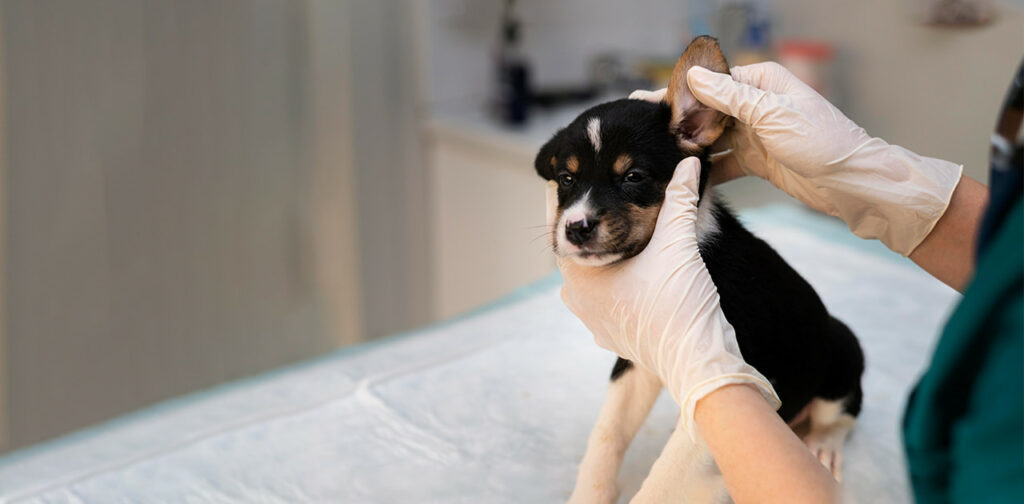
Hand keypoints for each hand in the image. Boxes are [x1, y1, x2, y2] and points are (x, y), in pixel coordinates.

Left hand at [549, 157, 779, 437]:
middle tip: (604, 193)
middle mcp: (577, 300)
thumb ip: (680, 197)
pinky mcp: (611, 335)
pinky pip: (607, 297)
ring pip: (593, 274)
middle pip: (580, 250)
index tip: (574, 172)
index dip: (570, 197)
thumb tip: (688, 162)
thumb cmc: (680, 305)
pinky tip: (638, 266)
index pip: (563, 226)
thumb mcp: (678, 243)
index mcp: (579, 276)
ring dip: (608, 252)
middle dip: (594, 224)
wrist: (698, 363)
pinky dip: (619, 278)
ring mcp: (592, 321)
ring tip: (625, 227)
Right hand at [632, 62, 962, 255]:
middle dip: (677, 122)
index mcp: (763, 82)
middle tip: (642, 133)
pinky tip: (684, 179)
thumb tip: (694, 78)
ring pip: (712, 137)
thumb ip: (731, 97)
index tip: (645, 102)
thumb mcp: (773, 115)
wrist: (854, 184)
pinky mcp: (758, 161)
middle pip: (707, 109)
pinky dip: (706, 170)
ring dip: (689, 148)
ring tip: (657, 157)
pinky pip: (723, 163)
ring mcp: (757, 134)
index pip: (711, 81)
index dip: (678, 92)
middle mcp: (757, 104)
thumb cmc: (824, 143)